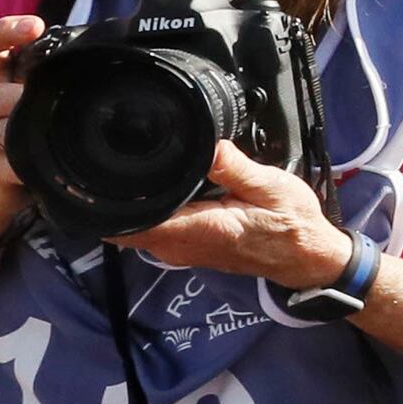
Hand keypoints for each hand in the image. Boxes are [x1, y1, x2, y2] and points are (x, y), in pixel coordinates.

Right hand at [0, 14, 48, 225]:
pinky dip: (33, 164)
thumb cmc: (9, 131)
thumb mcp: (20, 96)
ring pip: (7, 127)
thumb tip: (95, 52)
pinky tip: (47, 165)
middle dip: (25, 97)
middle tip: (45, 98)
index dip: (5, 31)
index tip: (35, 25)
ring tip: (52, 133)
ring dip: (30, 130)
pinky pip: (13, 162)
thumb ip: (43, 74)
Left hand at [109, 141, 356, 289]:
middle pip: (126, 227)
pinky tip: (159, 190)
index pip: (134, 226)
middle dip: (115, 201)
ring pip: (137, 231)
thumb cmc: (293, 225)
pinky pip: (153, 232)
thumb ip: (236, 168)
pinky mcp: (189, 248)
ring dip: (132, 207)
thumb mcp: (272, 187)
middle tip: (110, 164)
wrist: (307, 257)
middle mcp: (182, 246)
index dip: (109, 207)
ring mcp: (183, 251)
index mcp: (198, 229)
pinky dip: (148, 214)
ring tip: (131, 173)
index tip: (95, 181)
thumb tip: (210, 145)